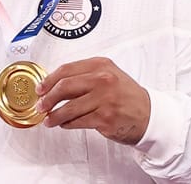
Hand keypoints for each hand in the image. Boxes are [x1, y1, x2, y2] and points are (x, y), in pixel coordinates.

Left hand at [35, 57, 150, 144]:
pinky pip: (77, 121)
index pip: (66, 69)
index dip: (49, 80)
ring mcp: (104, 99)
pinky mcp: (105, 118)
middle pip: (64, 86)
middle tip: (41, 105)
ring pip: (69, 107)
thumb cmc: (126, 95)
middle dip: (48, 98)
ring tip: (48, 119)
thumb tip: (54, 84)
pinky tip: (64, 124)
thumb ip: (85, 75)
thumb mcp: (109, 75)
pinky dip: (67, 123)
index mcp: (101, 65)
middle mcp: (103, 79)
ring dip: (54, 115)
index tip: (40, 88)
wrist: (149, 115)